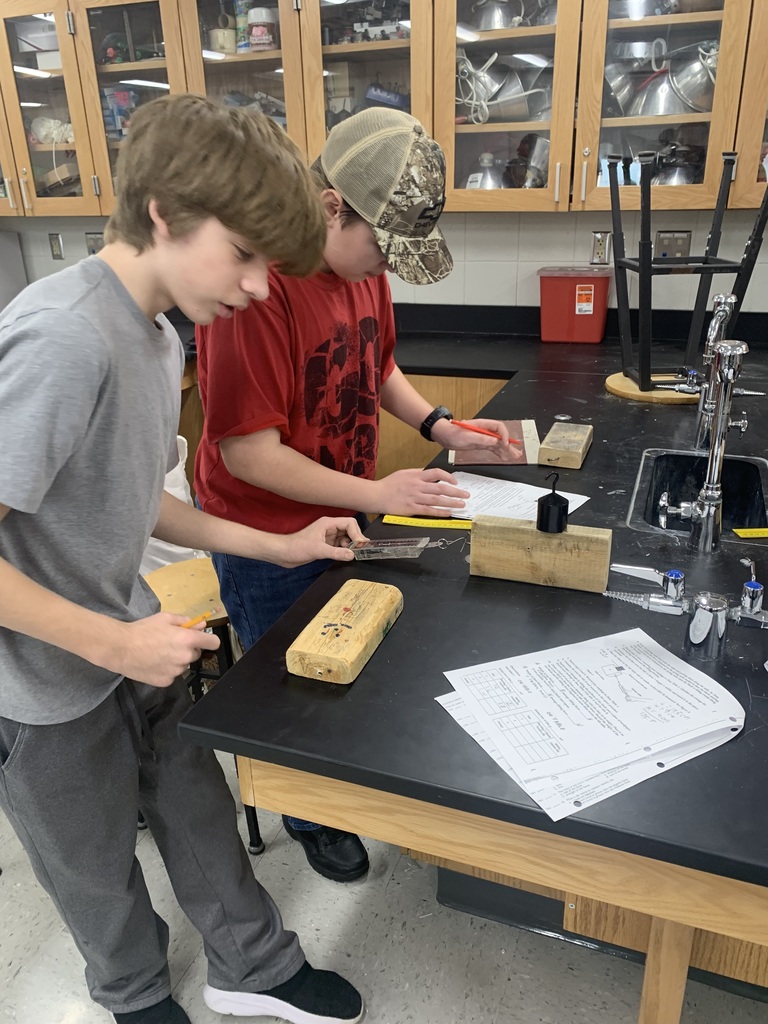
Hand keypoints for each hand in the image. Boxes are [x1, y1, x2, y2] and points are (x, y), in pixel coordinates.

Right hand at [99, 614, 219, 687]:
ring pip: (183, 665)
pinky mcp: (166, 682)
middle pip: (196, 654)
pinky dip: (166, 670)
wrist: (120, 648)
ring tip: (159, 653)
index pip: (213, 642)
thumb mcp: (165, 618)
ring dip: (177, 660)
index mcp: (188, 639)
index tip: (204, 639)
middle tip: (171, 643)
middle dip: (188, 648)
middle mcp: (185, 657)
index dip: (209, 640)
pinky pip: (172, 675)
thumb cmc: (142, 629)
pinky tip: (153, 663)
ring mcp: (176, 671)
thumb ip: (186, 621)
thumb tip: (200, 625)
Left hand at [276, 516, 364, 567]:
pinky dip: (344, 551)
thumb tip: (352, 554)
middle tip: (358, 550)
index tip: (360, 544)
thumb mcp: (318, 550)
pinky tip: (343, 556)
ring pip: (345, 539)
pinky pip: (339, 546)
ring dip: (350, 546)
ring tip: (350, 554)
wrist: (283, 553)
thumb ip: (336, 552)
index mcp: (328, 523)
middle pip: (349, 530)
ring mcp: (327, 537)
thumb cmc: (296, 546)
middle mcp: (329, 529)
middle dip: (355, 540)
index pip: (349, 523)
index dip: (357, 533)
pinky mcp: (325, 545)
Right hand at [374, 467, 469, 516]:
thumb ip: (418, 474)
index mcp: (416, 475)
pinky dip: (440, 511)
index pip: (437, 473)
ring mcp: (415, 497)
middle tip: (466, 494)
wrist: (376, 495)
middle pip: (441, 487)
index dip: (449, 477)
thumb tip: (431, 475)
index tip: (456, 481)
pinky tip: (448, 513)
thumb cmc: (388, 484)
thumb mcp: (404, 473)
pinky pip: (429, 510)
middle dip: (456, 491)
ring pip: (437, 499)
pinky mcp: (411, 508)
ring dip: (452, 502)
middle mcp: (417, 485)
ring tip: (462, 504)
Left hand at [432, 418, 523, 463]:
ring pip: (498, 444)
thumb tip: (493, 441)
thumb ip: (480, 438)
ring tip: (515, 456)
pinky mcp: (480, 444)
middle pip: (501, 436)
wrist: (444, 436)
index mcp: (482, 425)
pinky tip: (504, 457)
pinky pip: (492, 448)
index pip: (498, 427)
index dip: (504, 435)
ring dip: (506, 450)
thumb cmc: (452, 433)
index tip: (504, 443)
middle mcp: (484, 431)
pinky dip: (499, 453)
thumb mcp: (466, 436)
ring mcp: (483, 438)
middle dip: (509, 444)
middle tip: (516, 452)